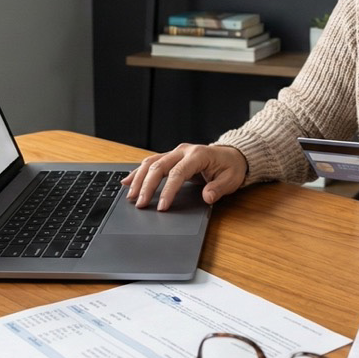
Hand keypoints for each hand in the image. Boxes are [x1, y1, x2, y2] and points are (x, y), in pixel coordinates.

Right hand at [122, 143, 247, 210]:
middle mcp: (183, 151)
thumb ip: (218, 188)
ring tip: (130, 196)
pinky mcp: (171, 157)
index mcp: (198, 155)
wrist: (232, 154)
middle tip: (140, 204)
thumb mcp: (231, 179)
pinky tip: (126, 181)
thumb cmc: (231, 167)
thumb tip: (207, 197)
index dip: (168, 190)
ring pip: (151, 162)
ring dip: (139, 179)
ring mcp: (175, 152)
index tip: (162, 206)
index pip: (178, 173)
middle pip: (159, 166)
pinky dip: (138, 172)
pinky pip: (151, 163)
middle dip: (147, 186)